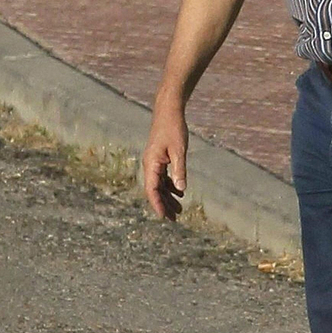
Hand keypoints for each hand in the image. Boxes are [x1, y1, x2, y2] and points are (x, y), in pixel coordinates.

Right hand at [142, 104, 187, 219]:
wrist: (168, 113)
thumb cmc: (174, 129)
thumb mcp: (179, 151)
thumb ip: (179, 170)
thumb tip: (181, 189)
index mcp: (151, 164)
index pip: (152, 189)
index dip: (157, 204)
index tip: (163, 216)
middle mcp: (149, 165)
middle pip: (155, 190)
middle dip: (164, 205)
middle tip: (174, 219)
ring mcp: (153, 162)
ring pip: (159, 185)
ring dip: (168, 197)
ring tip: (179, 210)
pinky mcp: (159, 159)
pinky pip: (162, 177)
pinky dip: (170, 186)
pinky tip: (179, 193)